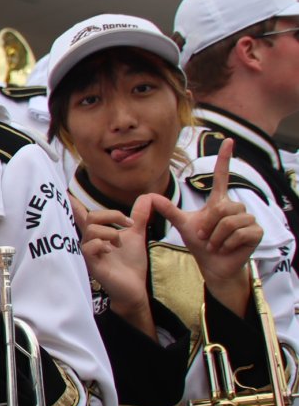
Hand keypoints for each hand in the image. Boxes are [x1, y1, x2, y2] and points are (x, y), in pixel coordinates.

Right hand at [73, 194, 152, 332]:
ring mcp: (87, 252)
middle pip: (90, 216)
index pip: (80, 214)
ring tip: (120, 244)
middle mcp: (88, 240)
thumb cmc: (131, 263)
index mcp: (96, 233)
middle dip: (112, 215)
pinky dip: (104, 244)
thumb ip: (139, 216)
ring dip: (112, 233)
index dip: (72, 203)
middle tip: (129, 223)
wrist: (134, 287)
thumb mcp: (136, 235)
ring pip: (92, 230)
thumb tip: (148, 196)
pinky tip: (111, 251)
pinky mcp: (90, 263)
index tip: (66, 192)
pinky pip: (91, 246)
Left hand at [153, 139, 260, 312]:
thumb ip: (169, 209)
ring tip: (214, 243)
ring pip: (229, 221)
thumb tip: (150, 196)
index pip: (222, 176)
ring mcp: (248, 219)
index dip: (225, 159)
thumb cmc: (200, 243)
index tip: (229, 141)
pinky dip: (226, 244)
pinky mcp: (256, 232)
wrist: (213, 264)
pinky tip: (225, 248)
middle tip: (203, 237)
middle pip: (221, 208)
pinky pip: (239, 233)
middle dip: (208, 226)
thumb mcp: (183, 224)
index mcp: (218, 202)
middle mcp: (235, 207)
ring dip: (216, 236)